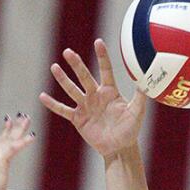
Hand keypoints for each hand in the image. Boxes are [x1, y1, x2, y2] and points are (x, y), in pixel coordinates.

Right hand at [0, 113, 35, 189]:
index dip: (4, 132)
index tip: (8, 122)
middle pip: (5, 137)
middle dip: (14, 126)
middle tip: (22, 115)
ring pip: (10, 139)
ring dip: (20, 128)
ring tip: (27, 118)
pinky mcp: (1, 161)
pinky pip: (15, 148)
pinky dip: (24, 141)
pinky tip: (33, 135)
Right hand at [39, 39, 147, 158]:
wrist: (119, 147)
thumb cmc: (130, 130)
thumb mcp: (137, 113)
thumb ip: (140, 98)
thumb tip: (147, 83)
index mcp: (110, 91)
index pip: (105, 70)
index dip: (102, 56)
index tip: (98, 42)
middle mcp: (96, 95)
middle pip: (84, 76)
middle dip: (76, 64)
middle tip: (67, 52)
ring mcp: (85, 106)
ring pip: (72, 90)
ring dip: (63, 79)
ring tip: (54, 67)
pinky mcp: (78, 118)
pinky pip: (63, 110)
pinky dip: (53, 104)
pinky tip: (42, 96)